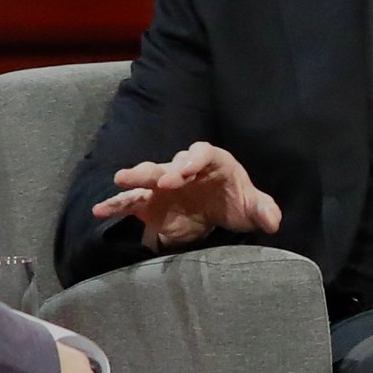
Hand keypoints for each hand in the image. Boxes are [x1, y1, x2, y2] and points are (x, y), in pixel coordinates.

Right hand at [90, 141, 281, 250]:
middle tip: (163, 180)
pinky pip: (131, 201)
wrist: (217, 212)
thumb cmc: (235, 202)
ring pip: (148, 177)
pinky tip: (99, 210)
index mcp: (211, 161)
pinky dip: (116, 204)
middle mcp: (183, 168)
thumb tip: (273, 220)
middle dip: (166, 170)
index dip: (194, 159)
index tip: (187, 171)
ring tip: (120, 180)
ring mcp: (163, 184)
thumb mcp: (253, 207)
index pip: (202, 153)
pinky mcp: (150, 202)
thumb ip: (264, 210)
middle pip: (171, 163)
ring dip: (136, 178)